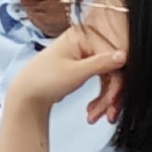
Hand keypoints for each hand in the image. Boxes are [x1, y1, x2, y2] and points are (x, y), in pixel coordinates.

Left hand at [7, 21, 125, 116]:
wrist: (26, 96)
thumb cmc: (44, 80)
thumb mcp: (76, 72)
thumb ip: (102, 63)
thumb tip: (125, 55)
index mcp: (82, 36)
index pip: (112, 56)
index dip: (117, 81)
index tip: (114, 100)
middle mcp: (85, 42)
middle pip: (112, 68)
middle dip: (110, 95)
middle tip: (107, 113)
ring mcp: (85, 54)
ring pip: (108, 77)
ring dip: (105, 100)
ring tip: (96, 116)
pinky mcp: (84, 67)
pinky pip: (101, 81)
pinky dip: (100, 98)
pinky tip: (93, 111)